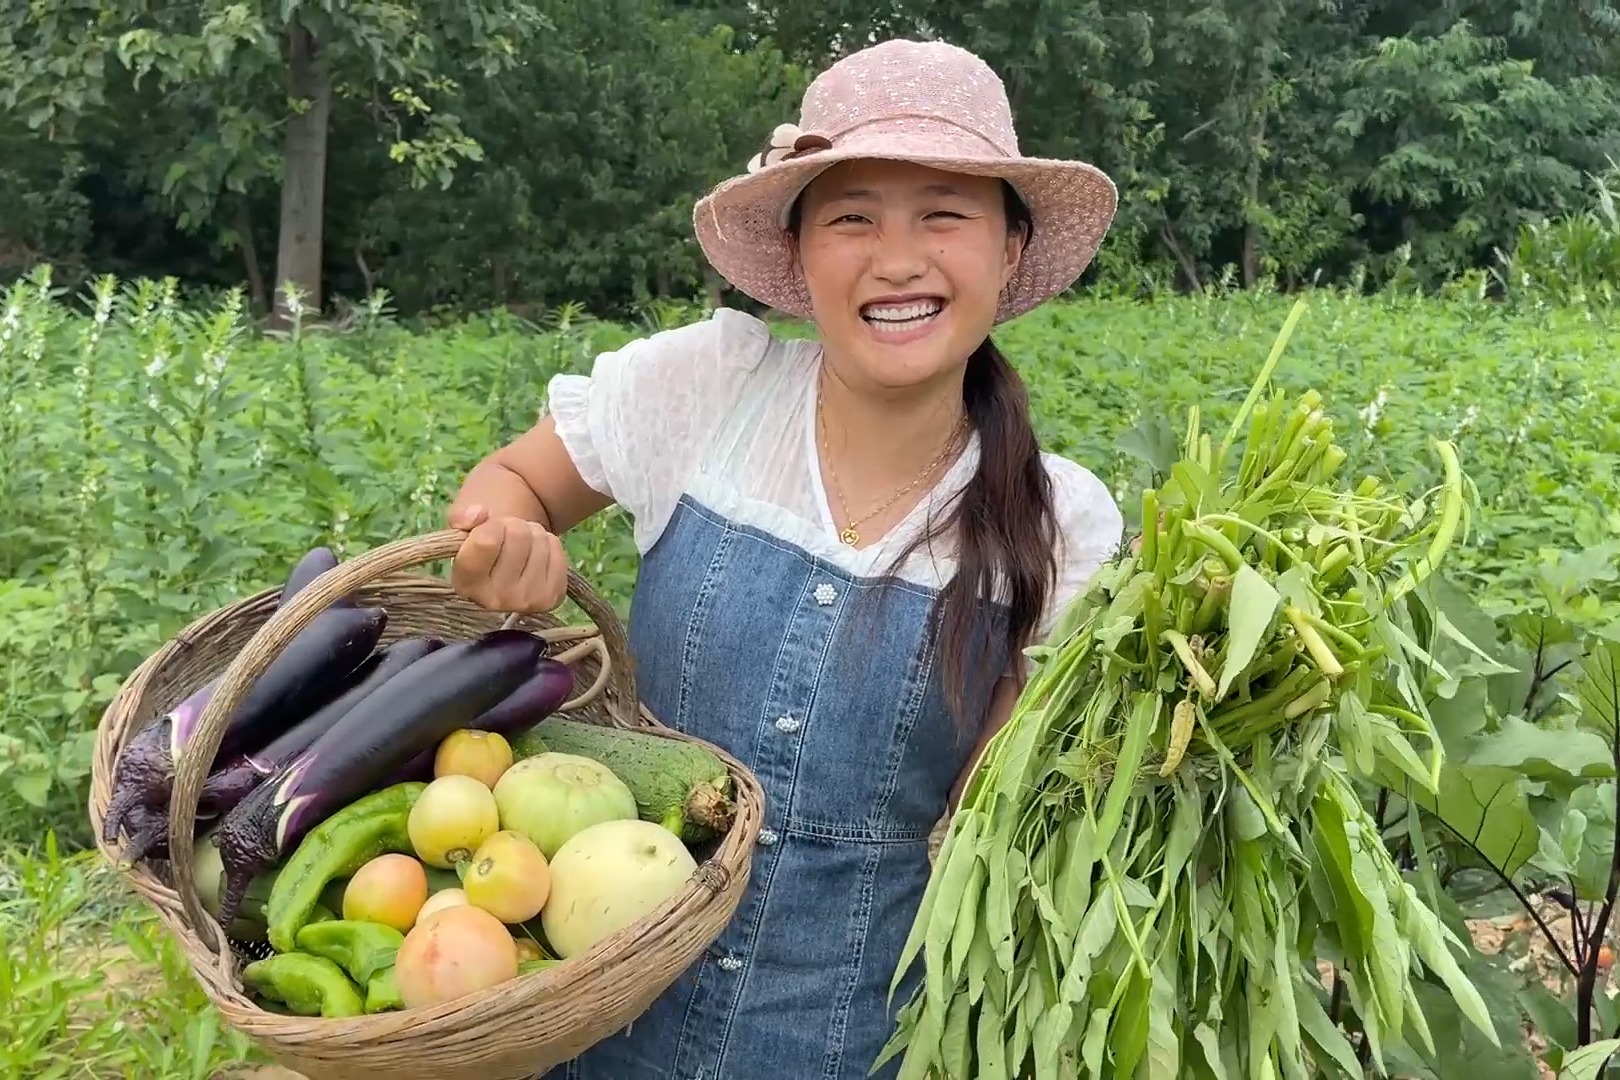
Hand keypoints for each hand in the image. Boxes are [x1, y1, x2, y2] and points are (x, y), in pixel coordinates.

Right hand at [448, 503, 568, 612]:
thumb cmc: (480, 542)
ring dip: (531, 533)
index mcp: (466, 584)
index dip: (490, 525)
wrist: (507, 560)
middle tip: (506, 536)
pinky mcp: (552, 597)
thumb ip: (461, 517)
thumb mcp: (463, 527)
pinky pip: (556, 549)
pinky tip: (535, 555)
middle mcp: (495, 599)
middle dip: (512, 525)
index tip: (486, 529)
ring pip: (539, 539)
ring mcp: (527, 601)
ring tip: (520, 546)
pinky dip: (548, 543)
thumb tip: (478, 513)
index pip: (487, 541)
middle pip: (517, 535)